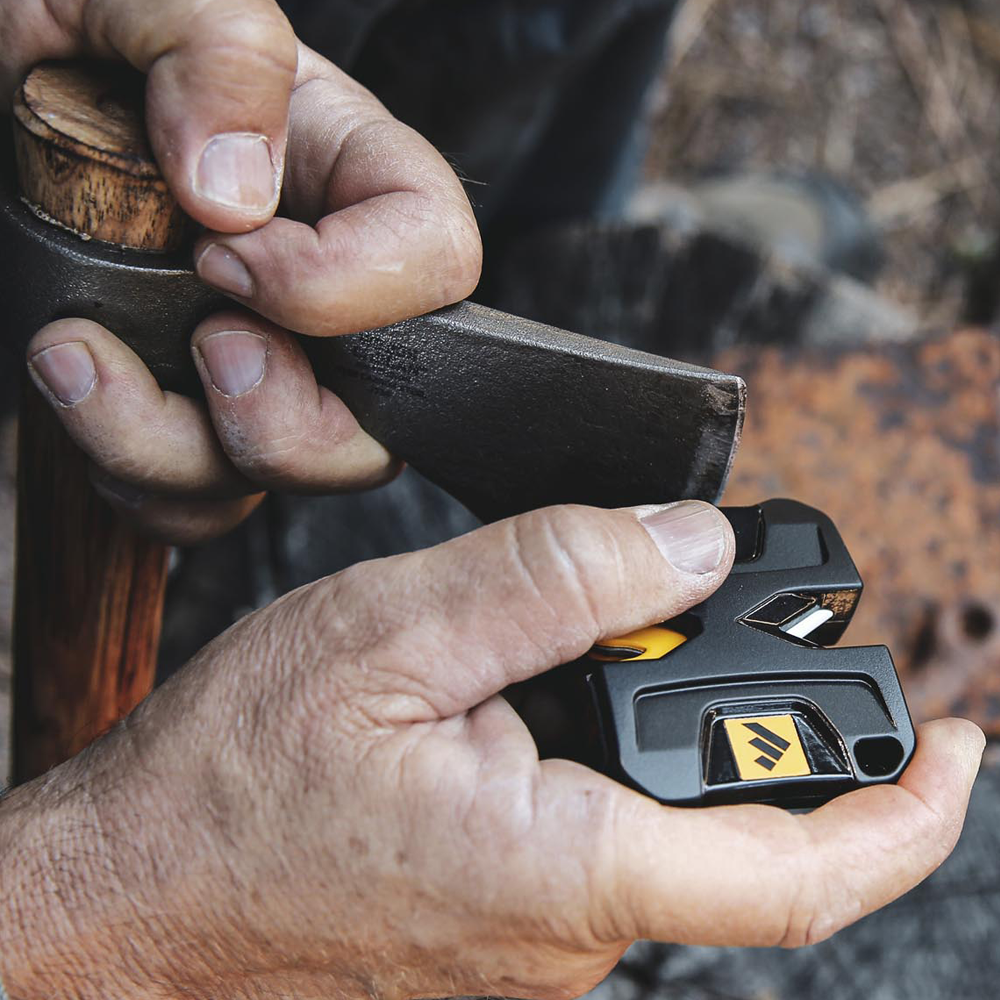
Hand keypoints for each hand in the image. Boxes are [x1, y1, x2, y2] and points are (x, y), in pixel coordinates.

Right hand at [0, 502, 982, 998]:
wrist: (135, 892)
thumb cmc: (236, 776)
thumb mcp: (391, 631)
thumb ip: (554, 580)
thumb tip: (689, 545)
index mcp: (563, 871)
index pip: (801, 875)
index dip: (910, 812)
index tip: (962, 742)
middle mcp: (566, 941)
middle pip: (729, 832)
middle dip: (743, 723)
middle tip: (690, 612)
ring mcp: (531, 950)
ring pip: (655, 833)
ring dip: (651, 736)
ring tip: (570, 653)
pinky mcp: (495, 936)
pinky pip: (592, 848)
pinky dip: (598, 768)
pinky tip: (526, 709)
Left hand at [9, 0, 481, 542]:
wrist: (4, 95)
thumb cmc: (81, 29)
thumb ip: (217, 55)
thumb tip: (234, 196)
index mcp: (349, 179)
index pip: (434, 262)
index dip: (347, 290)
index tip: (223, 261)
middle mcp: (322, 291)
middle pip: (377, 423)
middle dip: (281, 421)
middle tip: (201, 346)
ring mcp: (262, 363)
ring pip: (276, 479)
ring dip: (172, 454)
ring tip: (76, 361)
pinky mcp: (194, 413)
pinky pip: (203, 501)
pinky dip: (141, 484)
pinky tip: (85, 402)